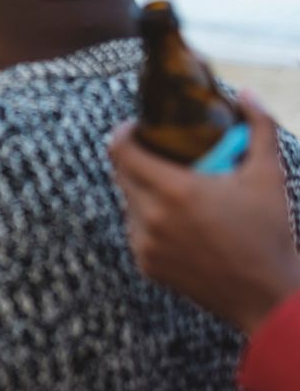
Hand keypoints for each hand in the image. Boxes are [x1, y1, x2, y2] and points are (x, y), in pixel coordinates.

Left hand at [109, 93, 299, 333]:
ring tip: (172, 185)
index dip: (124, 132)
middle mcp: (150, 217)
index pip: (120, 149)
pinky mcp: (145, 264)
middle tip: (158, 151)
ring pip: (128, 202)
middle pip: (120, 173)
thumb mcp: (268, 175)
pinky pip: (135, 230)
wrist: (267, 297)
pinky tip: (175, 218)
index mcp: (173, 191)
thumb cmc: (269, 233)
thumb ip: (258, 126)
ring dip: (142, 189)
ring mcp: (143, 244)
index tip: (138, 127)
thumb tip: (246, 92)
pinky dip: (148, 219)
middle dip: (135, 158)